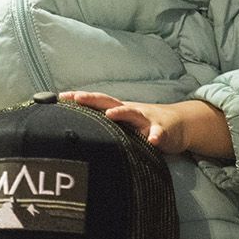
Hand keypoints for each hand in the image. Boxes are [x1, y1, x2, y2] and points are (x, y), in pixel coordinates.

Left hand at [60, 91, 233, 160]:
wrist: (179, 124)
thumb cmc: (145, 126)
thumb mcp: (124, 126)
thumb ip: (107, 128)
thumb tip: (79, 134)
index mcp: (119, 110)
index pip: (96, 102)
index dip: (79, 99)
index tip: (59, 97)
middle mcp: (131, 111)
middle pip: (109, 102)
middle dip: (93, 100)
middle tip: (76, 98)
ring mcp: (147, 119)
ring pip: (133, 114)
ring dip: (121, 113)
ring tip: (110, 115)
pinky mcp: (163, 130)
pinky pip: (159, 133)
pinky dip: (155, 136)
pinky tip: (152, 140)